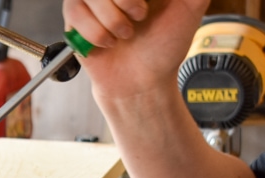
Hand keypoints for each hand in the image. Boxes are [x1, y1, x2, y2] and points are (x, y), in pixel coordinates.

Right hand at [62, 0, 209, 99]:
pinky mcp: (74, 16)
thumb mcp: (191, 8)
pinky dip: (95, 32)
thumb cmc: (164, 47)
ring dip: (112, 20)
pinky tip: (107, 41)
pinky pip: (75, 12)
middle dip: (125, 1)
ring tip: (124, 34)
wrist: (140, 82)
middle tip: (139, 17)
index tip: (143, 13)